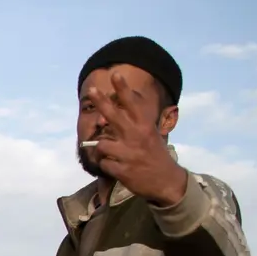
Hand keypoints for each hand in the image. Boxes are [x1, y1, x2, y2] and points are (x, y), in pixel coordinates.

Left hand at [89, 70, 187, 205]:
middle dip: (101, 102)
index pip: (133, 105)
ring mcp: (129, 153)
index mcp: (145, 127)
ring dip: (104, 150)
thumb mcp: (150, 135)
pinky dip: (107, 165)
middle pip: (114, 116)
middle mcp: (137, 137)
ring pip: (102, 144)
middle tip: (91, 90)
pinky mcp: (123, 170)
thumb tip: (116, 113)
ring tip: (114, 155)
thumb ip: (135, 124)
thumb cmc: (154, 155)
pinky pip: (104, 164)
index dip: (123, 89)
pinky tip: (118, 167)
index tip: (115, 74)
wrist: (166, 181)